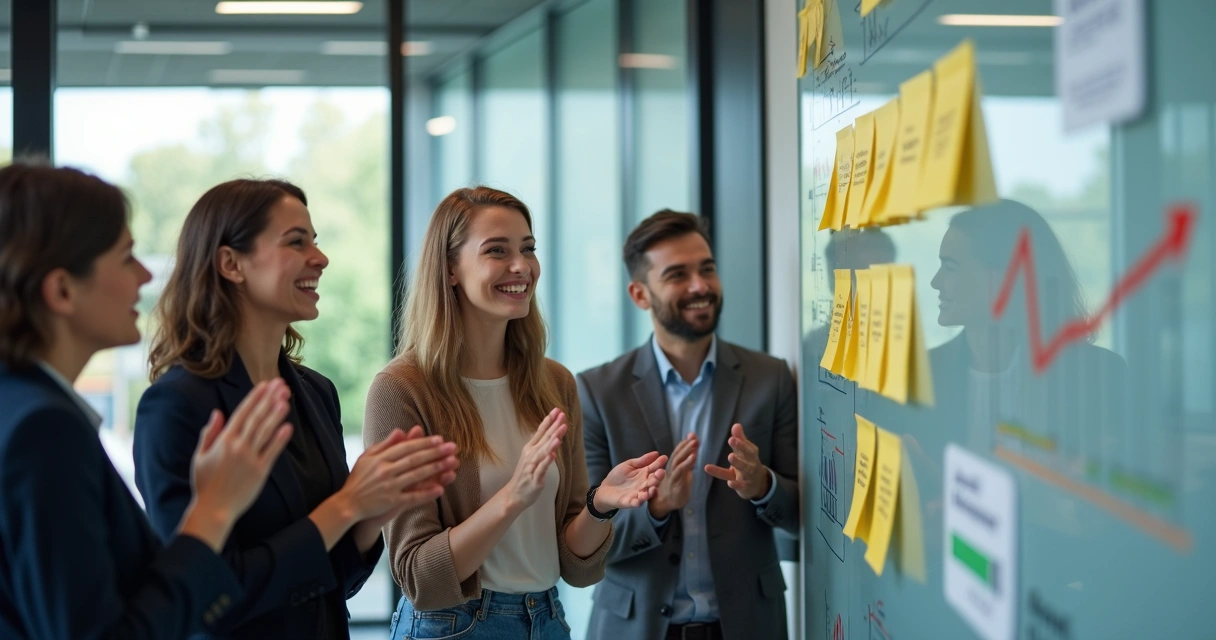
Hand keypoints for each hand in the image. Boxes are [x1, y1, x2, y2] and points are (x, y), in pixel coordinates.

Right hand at [190, 379, 293, 525]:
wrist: (213, 509)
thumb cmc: (204, 483)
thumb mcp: (200, 456)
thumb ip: (209, 433)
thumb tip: (217, 412)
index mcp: (224, 441)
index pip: (242, 413)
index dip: (255, 397)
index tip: (265, 384)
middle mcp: (238, 447)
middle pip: (256, 418)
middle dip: (269, 399)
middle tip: (282, 384)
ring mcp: (250, 459)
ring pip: (265, 431)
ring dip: (276, 414)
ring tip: (287, 399)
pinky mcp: (260, 472)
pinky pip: (272, 452)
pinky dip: (280, 439)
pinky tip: (288, 427)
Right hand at [340, 425, 459, 521]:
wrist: (347, 504)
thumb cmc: (359, 479)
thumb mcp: (367, 457)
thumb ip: (385, 444)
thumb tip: (401, 430)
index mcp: (380, 458)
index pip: (406, 447)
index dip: (424, 443)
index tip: (440, 439)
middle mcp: (385, 470)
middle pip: (414, 459)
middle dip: (436, 452)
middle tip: (453, 448)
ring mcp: (388, 487)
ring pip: (416, 476)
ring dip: (436, 469)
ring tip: (452, 464)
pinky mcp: (390, 502)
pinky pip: (412, 497)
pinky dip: (426, 494)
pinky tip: (440, 490)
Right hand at [504, 408, 565, 511]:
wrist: (514, 494)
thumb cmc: (526, 475)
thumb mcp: (533, 457)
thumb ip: (542, 446)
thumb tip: (552, 435)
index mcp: (530, 449)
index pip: (541, 432)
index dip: (549, 421)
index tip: (557, 410)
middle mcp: (531, 455)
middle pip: (544, 439)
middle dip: (554, 427)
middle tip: (562, 415)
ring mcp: (532, 467)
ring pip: (543, 452)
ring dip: (551, 442)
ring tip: (560, 432)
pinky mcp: (535, 479)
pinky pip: (541, 469)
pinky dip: (546, 461)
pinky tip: (553, 454)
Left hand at [597, 451, 667, 510]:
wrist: (605, 488)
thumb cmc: (618, 476)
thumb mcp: (629, 465)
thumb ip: (642, 461)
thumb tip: (656, 453)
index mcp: (644, 475)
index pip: (653, 469)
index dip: (658, 464)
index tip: (664, 458)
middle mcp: (643, 485)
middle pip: (653, 482)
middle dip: (657, 478)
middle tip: (660, 472)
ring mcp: (637, 494)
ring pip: (647, 494)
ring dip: (651, 492)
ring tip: (653, 487)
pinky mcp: (629, 502)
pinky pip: (636, 503)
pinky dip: (639, 501)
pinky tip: (641, 498)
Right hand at [648, 432, 697, 518]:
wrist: (664, 504)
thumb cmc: (674, 488)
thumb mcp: (683, 475)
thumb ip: (688, 463)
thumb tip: (693, 451)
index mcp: (672, 466)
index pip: (678, 452)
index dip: (684, 443)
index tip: (692, 435)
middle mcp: (670, 469)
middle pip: (677, 454)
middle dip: (685, 445)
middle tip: (694, 437)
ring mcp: (672, 476)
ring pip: (677, 461)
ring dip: (686, 451)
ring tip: (694, 444)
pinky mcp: (675, 484)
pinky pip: (680, 472)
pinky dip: (686, 463)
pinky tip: (693, 457)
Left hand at [704, 423, 771, 500]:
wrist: (758, 484)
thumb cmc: (748, 463)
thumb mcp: (745, 452)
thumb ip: (740, 439)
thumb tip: (736, 425)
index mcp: (751, 454)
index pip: (747, 446)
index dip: (740, 441)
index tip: (732, 436)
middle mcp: (751, 463)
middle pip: (748, 455)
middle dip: (740, 448)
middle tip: (731, 440)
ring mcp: (748, 475)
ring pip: (744, 469)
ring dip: (738, 463)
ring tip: (730, 456)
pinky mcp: (743, 486)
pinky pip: (739, 485)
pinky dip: (736, 484)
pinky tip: (730, 483)